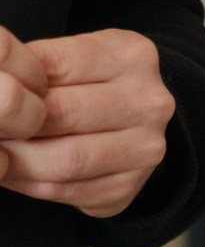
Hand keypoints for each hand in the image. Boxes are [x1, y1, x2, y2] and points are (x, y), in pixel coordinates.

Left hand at [0, 29, 173, 217]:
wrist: (136, 119)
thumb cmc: (95, 84)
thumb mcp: (74, 55)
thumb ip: (35, 66)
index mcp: (131, 56)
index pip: (53, 66)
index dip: (13, 85)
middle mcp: (148, 101)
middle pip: (59, 115)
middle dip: (11, 124)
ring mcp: (144, 146)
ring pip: (63, 160)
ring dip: (16, 160)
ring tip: (0, 151)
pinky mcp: (129, 185)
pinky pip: (65, 190)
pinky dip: (29, 184)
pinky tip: (17, 171)